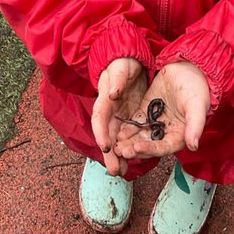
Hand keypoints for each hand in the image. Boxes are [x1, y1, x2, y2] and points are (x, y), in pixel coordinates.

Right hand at [91, 57, 147, 176]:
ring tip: (122, 172)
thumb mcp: (121, 67)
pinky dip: (129, 147)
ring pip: (116, 139)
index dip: (101, 133)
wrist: (130, 61)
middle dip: (109, 154)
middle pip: (107, 135)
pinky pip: (128, 136)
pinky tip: (134, 160)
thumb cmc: (124, 63)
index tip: (105, 147)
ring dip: (118, 156)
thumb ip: (117, 80)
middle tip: (114, 171)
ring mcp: (119, 117)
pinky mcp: (130, 119)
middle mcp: (109, 112)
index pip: (100, 118)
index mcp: (104, 100)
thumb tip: (112, 94)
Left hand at [114, 61, 210, 160]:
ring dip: (128, 142)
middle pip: (148, 145)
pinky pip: (135, 122)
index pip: (162, 147)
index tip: (136, 148)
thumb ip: (195, 125)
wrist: (189, 66)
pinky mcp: (147, 110)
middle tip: (120, 150)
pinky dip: (127, 128)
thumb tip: (193, 146)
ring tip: (115, 145)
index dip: (150, 150)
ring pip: (139, 136)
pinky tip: (118, 132)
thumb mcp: (197, 105)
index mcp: (179, 135)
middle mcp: (166, 132)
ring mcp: (155, 121)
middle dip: (134, 149)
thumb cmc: (197, 88)